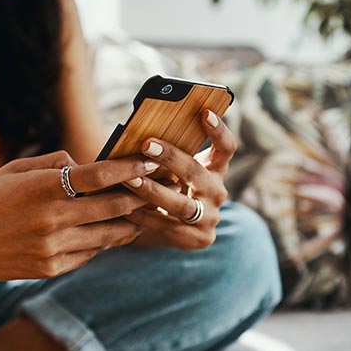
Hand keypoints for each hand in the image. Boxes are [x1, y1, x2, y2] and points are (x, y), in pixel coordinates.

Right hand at [0, 150, 159, 282]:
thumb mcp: (15, 169)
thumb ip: (55, 162)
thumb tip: (85, 164)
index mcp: (44, 188)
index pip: (99, 175)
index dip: (130, 168)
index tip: (149, 162)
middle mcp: (52, 219)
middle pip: (113, 206)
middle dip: (139, 196)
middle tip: (155, 189)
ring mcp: (52, 248)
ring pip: (108, 235)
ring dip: (128, 222)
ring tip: (141, 212)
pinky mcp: (50, 268)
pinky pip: (89, 254)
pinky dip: (102, 242)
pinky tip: (108, 232)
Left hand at [122, 110, 236, 250]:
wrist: (176, 230)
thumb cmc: (170, 188)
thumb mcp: (176, 170)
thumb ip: (169, 154)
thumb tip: (140, 128)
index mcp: (215, 170)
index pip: (226, 148)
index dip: (219, 130)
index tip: (205, 111)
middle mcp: (217, 192)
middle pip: (196, 172)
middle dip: (170, 157)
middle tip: (146, 144)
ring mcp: (210, 218)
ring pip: (180, 204)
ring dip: (151, 190)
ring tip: (128, 178)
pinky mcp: (197, 239)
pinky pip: (167, 226)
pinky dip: (143, 215)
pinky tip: (124, 207)